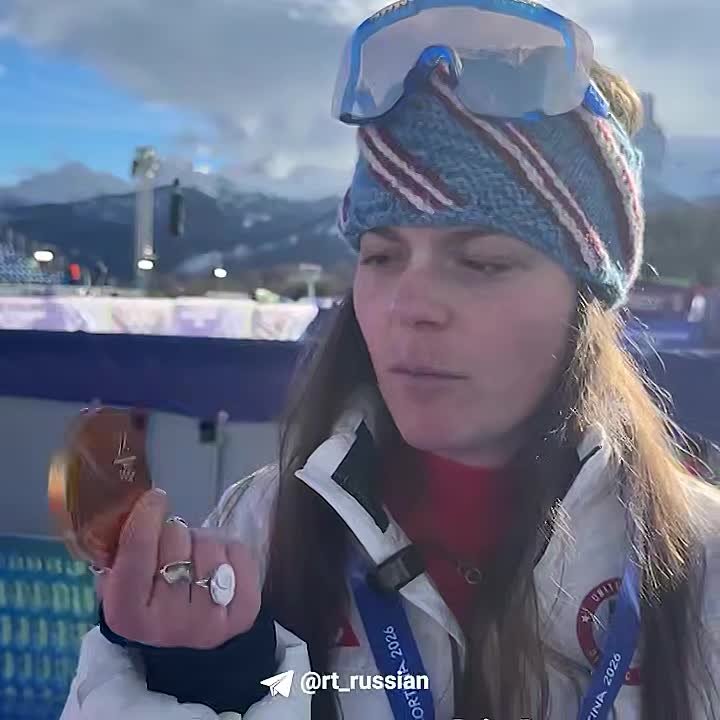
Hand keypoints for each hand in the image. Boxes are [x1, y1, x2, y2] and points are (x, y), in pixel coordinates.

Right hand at [97, 489, 260, 649]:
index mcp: (128, 615)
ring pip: (209, 542)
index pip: (137, 550)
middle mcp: (169, 622)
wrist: (187, 652)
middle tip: (172, 546)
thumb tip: (130, 508)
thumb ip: (118, 554)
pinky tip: (220, 567)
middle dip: (174, 532)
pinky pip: (238, 552)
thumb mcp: (119, 588)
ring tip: (195, 559)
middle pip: (175, 538)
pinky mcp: (243, 613)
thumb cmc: (150, 606)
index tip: (155, 498)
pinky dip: (230, 549)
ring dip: (202, 540)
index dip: (146, 516)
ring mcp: (209, 619)